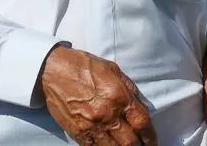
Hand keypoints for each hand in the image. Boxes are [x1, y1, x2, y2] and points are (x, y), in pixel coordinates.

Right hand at [38, 46, 156, 145]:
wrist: (54, 71)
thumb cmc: (86, 67)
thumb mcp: (114, 70)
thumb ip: (130, 90)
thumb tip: (142, 108)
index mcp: (119, 96)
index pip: (142, 122)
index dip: (150, 135)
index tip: (153, 140)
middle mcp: (107, 113)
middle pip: (130, 142)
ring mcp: (91, 126)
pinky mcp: (78, 133)